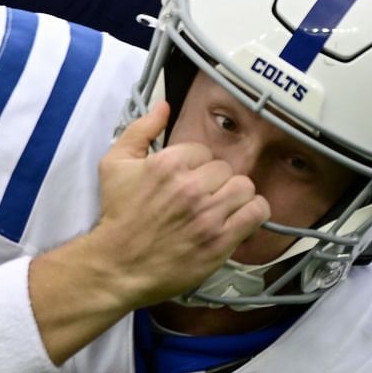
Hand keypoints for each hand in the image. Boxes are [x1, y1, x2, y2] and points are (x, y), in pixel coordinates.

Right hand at [88, 102, 270, 305]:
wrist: (116, 265)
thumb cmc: (117, 217)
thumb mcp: (114, 165)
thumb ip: (140, 130)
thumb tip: (163, 106)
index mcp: (168, 164)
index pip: (203, 152)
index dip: (195, 167)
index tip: (185, 182)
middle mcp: (190, 187)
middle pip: (226, 169)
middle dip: (214, 182)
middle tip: (201, 198)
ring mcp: (208, 215)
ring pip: (245, 187)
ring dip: (235, 197)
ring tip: (220, 209)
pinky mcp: (220, 240)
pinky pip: (256, 212)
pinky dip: (253, 213)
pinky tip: (238, 219)